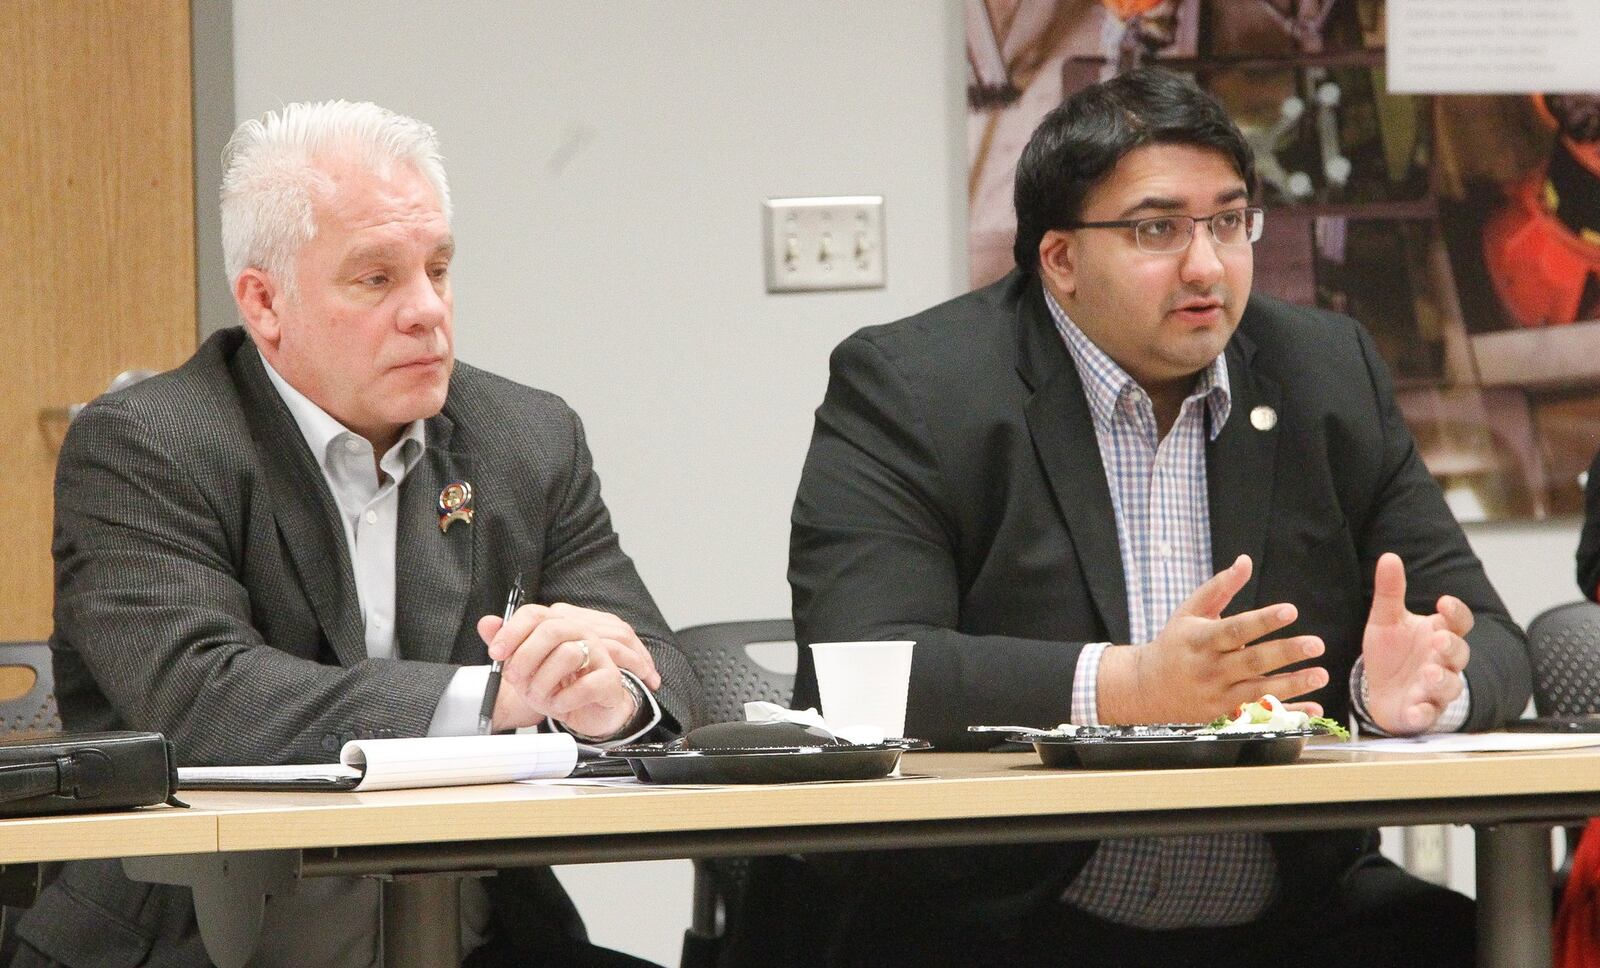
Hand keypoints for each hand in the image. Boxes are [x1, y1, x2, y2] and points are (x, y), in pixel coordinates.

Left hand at [476, 603, 660, 736]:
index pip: (534, 614)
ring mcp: (599, 654)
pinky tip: (560, 704)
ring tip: (541, 696)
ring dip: (545, 683)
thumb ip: (506, 643)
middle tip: (517, 679)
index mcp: (558, 626)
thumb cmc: (559, 685)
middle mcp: (580, 634)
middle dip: (526, 657)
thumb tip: (487, 622)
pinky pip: (585, 685)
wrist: (588, 711)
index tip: (496, 653)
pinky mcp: (610, 679)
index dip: (511, 632)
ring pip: (568, 654)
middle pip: (551, 629)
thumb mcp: (525, 666)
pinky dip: (565, 700)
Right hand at [1097, 555, 1327, 723]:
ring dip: (1292, 684)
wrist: (1146, 688)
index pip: (1235, 629)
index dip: (1263, 620)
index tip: (1290, 610)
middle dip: (1285, 652)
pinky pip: (1260, 714)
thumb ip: (1220, 588)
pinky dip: (1287, 714)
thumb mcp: (1190, 612)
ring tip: (1320, 674)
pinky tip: (1313, 709)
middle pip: (1252, 660)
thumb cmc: (1175, 644)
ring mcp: (1217, 694)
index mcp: (1201, 639)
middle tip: (1316, 644)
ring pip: (1259, 690)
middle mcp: (1210, 668)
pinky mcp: (1225, 714)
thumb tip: (1245, 561)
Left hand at [1360, 552, 1470, 734]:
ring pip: (1449, 686)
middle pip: (1459, 654)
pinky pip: (1428, 715)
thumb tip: (1389, 557)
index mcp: (1438, 634)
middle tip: (1439, 641)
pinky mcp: (1421, 713)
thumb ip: (1389, 591)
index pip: (1458, 622)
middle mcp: (1442, 662)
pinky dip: (1423, 713)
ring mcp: (1434, 689)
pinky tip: (1416, 710)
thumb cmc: (1392, 653)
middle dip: (1451, 648)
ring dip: (1441, 680)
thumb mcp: (1385, 619)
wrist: (1379, 690)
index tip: (1443, 602)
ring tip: (1429, 673)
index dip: (1456, 613)